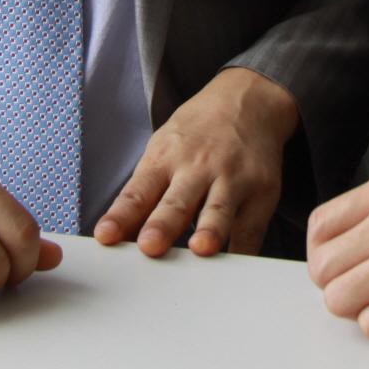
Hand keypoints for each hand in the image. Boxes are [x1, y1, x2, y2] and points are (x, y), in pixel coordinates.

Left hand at [93, 67, 298, 256]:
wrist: (249, 101)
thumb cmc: (198, 132)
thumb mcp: (164, 147)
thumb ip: (146, 189)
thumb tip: (121, 233)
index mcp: (165, 158)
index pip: (138, 192)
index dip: (121, 215)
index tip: (106, 236)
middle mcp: (197, 167)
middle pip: (176, 203)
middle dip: (162, 225)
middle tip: (149, 246)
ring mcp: (232, 178)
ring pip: (218, 211)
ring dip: (209, 231)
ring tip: (201, 248)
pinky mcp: (262, 191)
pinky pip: (251, 228)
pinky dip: (243, 250)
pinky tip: (234, 268)